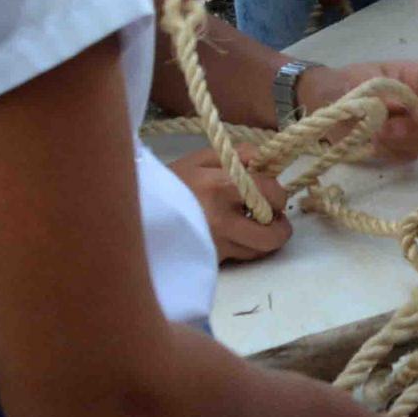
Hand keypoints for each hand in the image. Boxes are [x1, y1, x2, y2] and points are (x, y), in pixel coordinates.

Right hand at [168, 149, 293, 264]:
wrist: (138, 211)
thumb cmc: (173, 182)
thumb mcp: (201, 159)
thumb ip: (237, 155)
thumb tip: (266, 162)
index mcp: (220, 186)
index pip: (269, 193)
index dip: (278, 195)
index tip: (273, 196)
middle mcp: (220, 220)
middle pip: (271, 236)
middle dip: (279, 226)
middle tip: (272, 218)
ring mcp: (215, 245)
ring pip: (258, 251)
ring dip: (265, 240)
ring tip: (255, 227)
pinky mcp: (208, 261)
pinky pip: (240, 257)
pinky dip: (245, 248)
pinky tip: (236, 237)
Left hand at [300, 61, 417, 163]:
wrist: (327, 99)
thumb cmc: (348, 82)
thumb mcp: (364, 78)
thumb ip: (384, 93)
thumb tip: (396, 109)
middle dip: (417, 128)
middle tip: (387, 130)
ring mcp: (417, 127)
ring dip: (401, 142)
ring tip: (374, 134)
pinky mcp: (403, 147)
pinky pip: (409, 156)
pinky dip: (391, 152)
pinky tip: (372, 144)